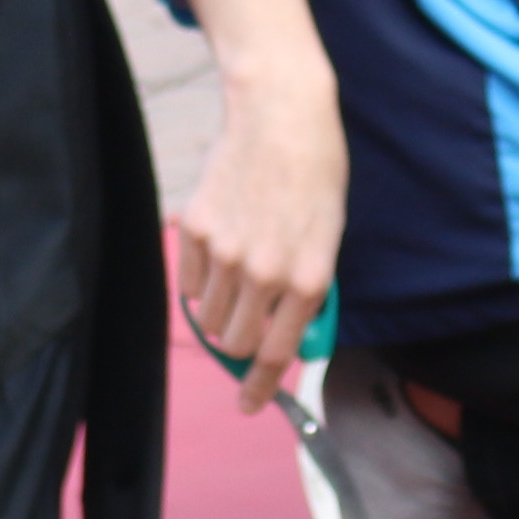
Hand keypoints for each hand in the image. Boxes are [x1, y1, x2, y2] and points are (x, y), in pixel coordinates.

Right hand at [170, 0, 346, 402]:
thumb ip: (311, 290)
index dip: (261, 388)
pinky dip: (199, 281)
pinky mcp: (197, 230)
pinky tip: (220, 248)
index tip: (249, 404)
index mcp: (308, 277)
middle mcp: (265, 271)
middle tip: (250, 319)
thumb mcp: (330, 235)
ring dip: (221, 310)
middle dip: (242, 342)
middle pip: (237, 343)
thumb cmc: (315, 173)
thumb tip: (287, 338)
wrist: (281, 113)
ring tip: (240, 271)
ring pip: (209, 317)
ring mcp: (227, 252)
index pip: (277, 355)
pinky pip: (188, 283)